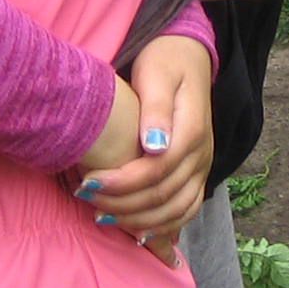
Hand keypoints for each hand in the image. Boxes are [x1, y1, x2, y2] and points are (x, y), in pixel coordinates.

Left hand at [74, 35, 213, 241]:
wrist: (187, 57)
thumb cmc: (165, 62)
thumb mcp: (157, 74)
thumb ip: (156, 109)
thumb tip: (154, 145)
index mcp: (192, 131)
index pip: (157, 171)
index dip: (122, 183)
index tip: (87, 182)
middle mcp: (202, 155)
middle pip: (164, 196)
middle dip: (122, 203)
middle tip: (85, 198)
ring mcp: (203, 167)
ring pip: (177, 210)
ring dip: (139, 221)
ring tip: (102, 214)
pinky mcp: (198, 174)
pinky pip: (186, 210)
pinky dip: (162, 226)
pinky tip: (135, 230)